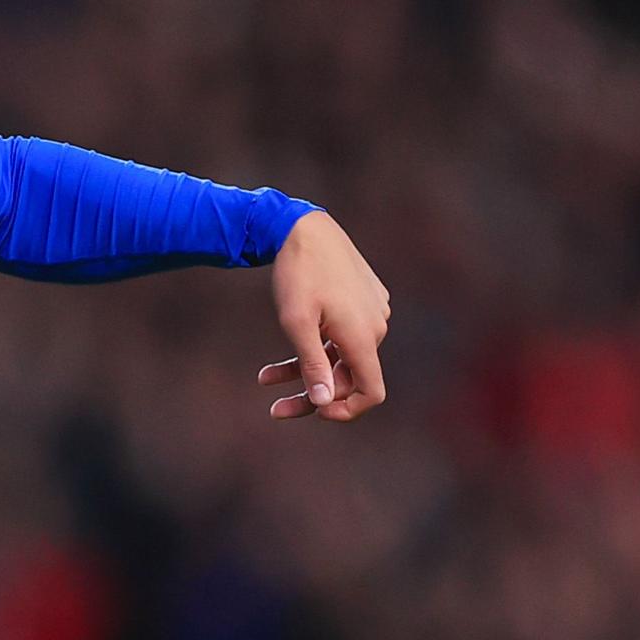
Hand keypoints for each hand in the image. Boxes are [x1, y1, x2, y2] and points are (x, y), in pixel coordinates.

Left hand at [258, 210, 388, 420]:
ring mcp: (371, 312)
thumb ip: (313, 365)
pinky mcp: (363, 301)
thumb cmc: (297, 274)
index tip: (316, 412)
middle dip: (313, 394)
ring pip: (340, 357)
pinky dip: (316, 347)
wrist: (303, 226)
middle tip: (273, 407)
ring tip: (265, 379)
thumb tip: (325, 404)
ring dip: (306, 371)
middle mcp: (375, 326)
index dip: (348, 411)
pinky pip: (342, 336)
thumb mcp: (297, 324)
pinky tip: (286, 347)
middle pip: (349, 377)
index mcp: (364, 336)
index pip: (373, 392)